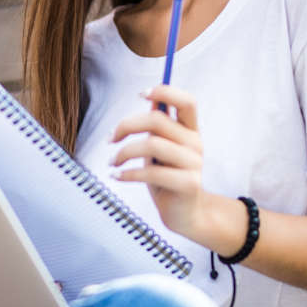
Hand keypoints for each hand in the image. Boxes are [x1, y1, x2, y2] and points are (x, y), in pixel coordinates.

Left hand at [108, 84, 209, 238]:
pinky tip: (117, 176)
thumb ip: (157, 127)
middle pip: (157, 120)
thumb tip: (149, 97)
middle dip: (126, 125)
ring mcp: (194, 163)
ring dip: (124, 152)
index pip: (187, 101)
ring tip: (112, 162)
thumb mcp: (160, 149)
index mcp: (191, 130)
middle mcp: (196, 143)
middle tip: (110, 139)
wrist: (184, 215)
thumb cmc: (166, 178)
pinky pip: (151, 172)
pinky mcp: (188, 184)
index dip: (165, 91)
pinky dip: (128, 173)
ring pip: (151, 144)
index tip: (140, 94)